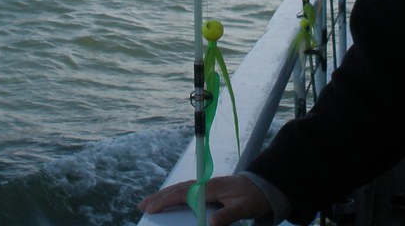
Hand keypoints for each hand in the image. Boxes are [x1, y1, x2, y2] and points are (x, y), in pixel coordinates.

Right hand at [138, 175, 270, 225]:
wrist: (264, 186)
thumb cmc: (253, 197)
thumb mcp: (244, 208)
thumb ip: (227, 216)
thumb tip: (209, 224)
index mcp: (212, 187)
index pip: (184, 194)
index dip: (166, 201)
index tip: (151, 208)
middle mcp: (206, 184)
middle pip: (177, 189)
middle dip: (158, 197)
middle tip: (140, 206)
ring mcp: (206, 185)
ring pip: (180, 189)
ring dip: (163, 195)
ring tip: (148, 203)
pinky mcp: (208, 189)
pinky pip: (186, 191)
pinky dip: (173, 195)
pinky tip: (167, 200)